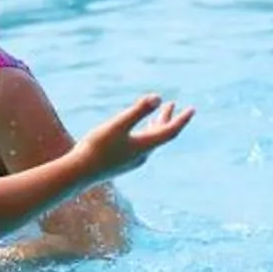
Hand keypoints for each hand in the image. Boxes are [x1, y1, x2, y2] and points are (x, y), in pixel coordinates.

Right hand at [73, 95, 193, 180]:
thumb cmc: (97, 147)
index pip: (170, 131)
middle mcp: (142, 155)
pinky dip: (144, 133)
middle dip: (168, 118)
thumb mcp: (118, 125)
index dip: (182, 119)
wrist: (80, 173)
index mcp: (145, 146)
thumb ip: (138, 111)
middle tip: (173, 104)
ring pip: (150, 140)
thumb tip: (159, 97)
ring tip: (158, 115)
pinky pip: (140, 146)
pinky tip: (136, 132)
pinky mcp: (123, 163)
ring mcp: (132, 160)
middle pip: (161, 134)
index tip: (192, 109)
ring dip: (155, 125)